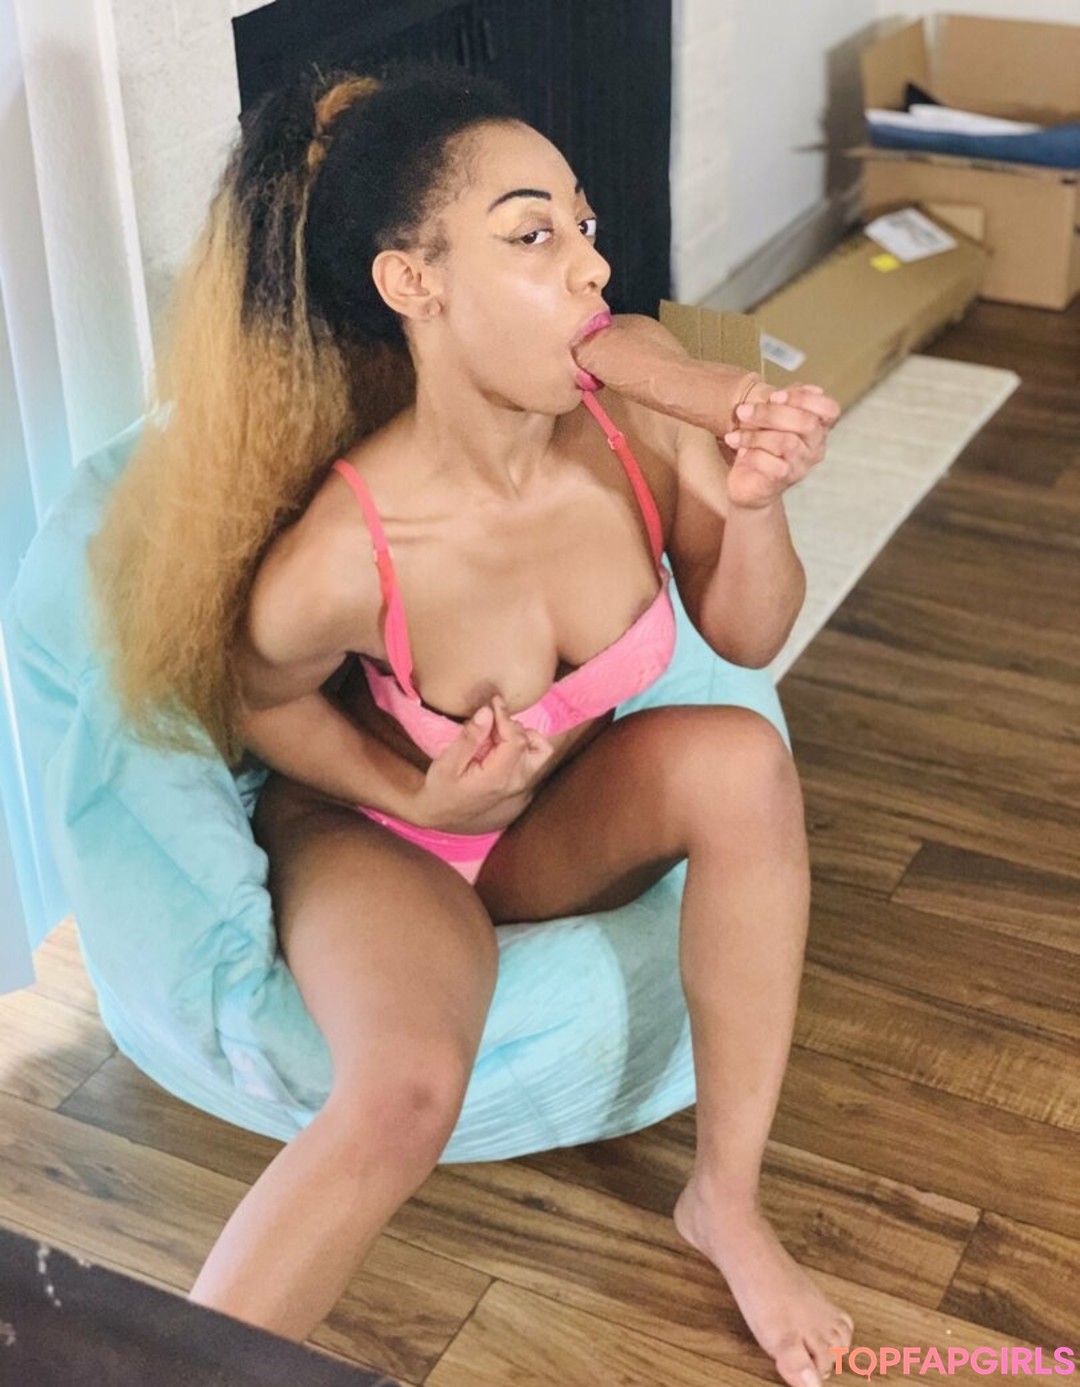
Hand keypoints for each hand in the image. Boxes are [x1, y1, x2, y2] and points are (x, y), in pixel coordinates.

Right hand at [414, 694, 555, 833]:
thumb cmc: (441, 788)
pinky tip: (501, 741)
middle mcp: (515, 781)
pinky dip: (524, 742)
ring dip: (520, 733)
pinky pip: (534, 755)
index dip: (506, 716)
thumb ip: (469, 738)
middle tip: (487, 722)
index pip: (516, 740)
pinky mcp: (519, 780)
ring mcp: (520, 782)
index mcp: (498, 777)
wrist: (441, 811)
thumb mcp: (447, 763)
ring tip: (494, 733)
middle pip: (531, 742)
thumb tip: (487, 712)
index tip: (493, 702)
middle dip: (511, 725)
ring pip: (540, 749)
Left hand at [720, 384, 840, 510]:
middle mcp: (815, 448)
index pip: (829, 409)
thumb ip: (782, 403)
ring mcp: (801, 465)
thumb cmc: (761, 449)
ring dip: (755, 435)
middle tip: (743, 411)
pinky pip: (772, 464)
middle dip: (771, 413)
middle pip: (806, 422)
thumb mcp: (770, 420)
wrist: (748, 486)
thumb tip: (788, 391)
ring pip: (787, 442)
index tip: (775, 396)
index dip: (804, 398)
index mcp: (817, 428)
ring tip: (734, 436)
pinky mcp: (784, 480)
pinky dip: (752, 455)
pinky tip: (740, 452)